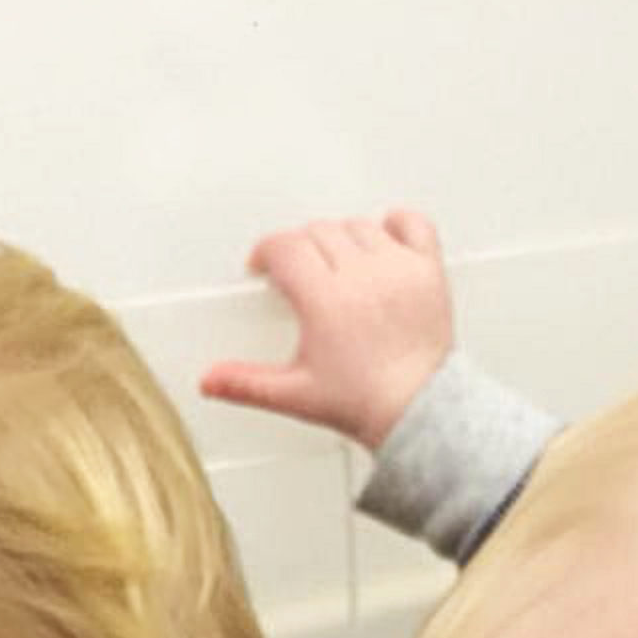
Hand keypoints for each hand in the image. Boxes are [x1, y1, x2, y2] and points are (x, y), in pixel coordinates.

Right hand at [200, 210, 454, 449]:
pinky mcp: (428, 271)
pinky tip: (384, 240)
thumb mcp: (295, 394)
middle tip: (300, 274)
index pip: (285, 248)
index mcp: (325, 300)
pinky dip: (396, 224)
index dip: (267, 252)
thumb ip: (247, 383)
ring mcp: (398, 269)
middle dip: (300, 249)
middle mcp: (362, 276)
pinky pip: (413, 223)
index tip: (264, 265)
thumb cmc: (364, 404)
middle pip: (318, 232)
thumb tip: (209, 381)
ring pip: (358, 225)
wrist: (419, 414)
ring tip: (337, 265)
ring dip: (341, 238)